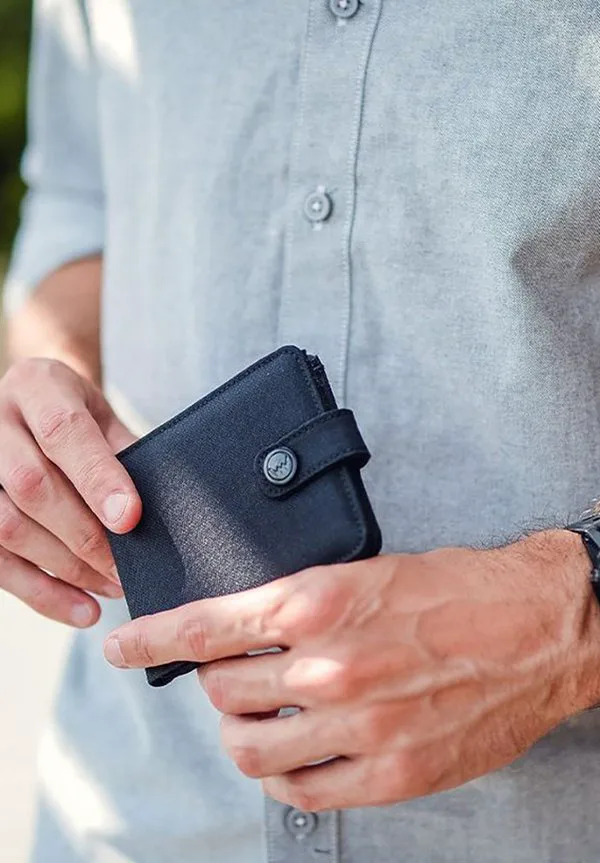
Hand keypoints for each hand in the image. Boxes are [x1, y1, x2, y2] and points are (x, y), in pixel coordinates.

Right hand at [0, 358, 141, 626]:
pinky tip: (82, 610)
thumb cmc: (80, 416)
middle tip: (128, 569)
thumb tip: (167, 508)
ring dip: (65, 568)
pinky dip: (41, 593)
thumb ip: (125, 453)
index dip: (97, 478)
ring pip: (7, 526)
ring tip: (112, 587)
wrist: (34, 405)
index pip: (62, 432)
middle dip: (84, 535)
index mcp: (37, 385)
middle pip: (31, 485)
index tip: (130, 517)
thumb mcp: (105, 417)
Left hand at [104, 530, 599, 810]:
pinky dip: (282, 774)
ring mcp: (358, 725)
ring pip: (249, 747)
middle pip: (220, 691)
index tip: (123, 646)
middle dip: (215, 681)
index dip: (152, 639)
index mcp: (318, 603)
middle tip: (235, 674)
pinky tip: (294, 755)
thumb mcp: (368, 570)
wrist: (539, 628)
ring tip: (260, 717)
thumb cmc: (458, 589)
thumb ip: (300, 604)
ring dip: (242, 731)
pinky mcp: (390, 772)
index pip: (205, 626)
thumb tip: (245, 629)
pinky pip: (300, 792)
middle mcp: (329, 667)